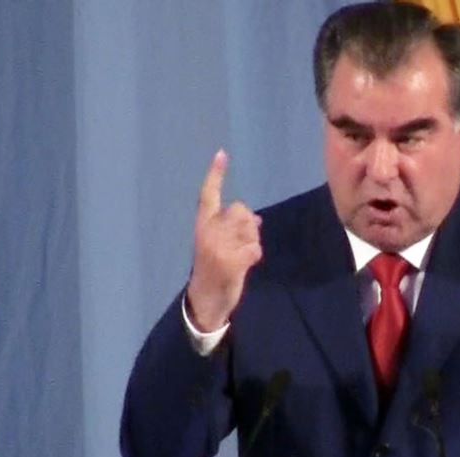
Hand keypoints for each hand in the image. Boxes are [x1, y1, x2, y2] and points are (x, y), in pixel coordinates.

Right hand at [186, 150, 262, 330]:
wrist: (205, 300)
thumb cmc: (214, 269)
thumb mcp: (218, 245)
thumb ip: (232, 229)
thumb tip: (256, 219)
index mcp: (202, 225)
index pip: (208, 195)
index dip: (215, 174)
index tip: (222, 154)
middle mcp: (208, 232)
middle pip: (241, 210)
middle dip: (248, 224)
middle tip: (241, 243)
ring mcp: (219, 247)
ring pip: (251, 229)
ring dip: (253, 241)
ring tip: (240, 256)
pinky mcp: (231, 261)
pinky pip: (256, 248)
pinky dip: (255, 256)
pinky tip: (246, 266)